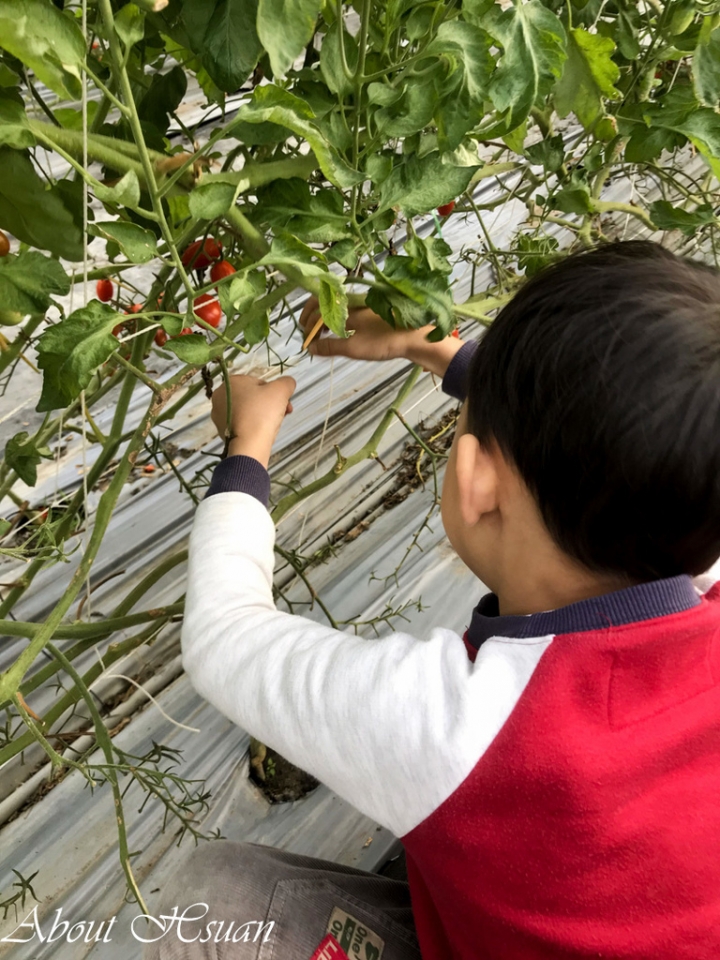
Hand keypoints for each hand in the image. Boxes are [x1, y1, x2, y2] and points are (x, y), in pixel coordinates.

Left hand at [211, 374, 295, 467]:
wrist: (248, 445)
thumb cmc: (262, 412)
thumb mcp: (281, 390)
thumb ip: (286, 382)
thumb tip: (288, 383)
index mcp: (231, 382)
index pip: (259, 383)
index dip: (274, 392)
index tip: (284, 402)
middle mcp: (220, 397)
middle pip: (253, 398)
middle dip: (271, 405)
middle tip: (283, 413)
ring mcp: (219, 416)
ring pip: (248, 412)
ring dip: (264, 416)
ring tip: (274, 425)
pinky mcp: (223, 432)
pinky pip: (243, 425)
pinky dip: (254, 427)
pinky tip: (262, 433)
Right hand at [299, 297, 464, 376]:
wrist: (416, 338)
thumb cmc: (385, 340)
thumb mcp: (353, 347)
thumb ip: (329, 346)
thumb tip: (310, 348)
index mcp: (345, 302)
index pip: (316, 304)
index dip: (307, 320)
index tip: (304, 336)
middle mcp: (352, 298)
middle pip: (324, 302)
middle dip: (313, 318)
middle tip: (309, 335)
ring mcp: (361, 303)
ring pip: (335, 307)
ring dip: (324, 320)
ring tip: (321, 336)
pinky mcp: (369, 310)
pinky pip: (346, 311)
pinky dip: (337, 321)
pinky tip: (339, 333)